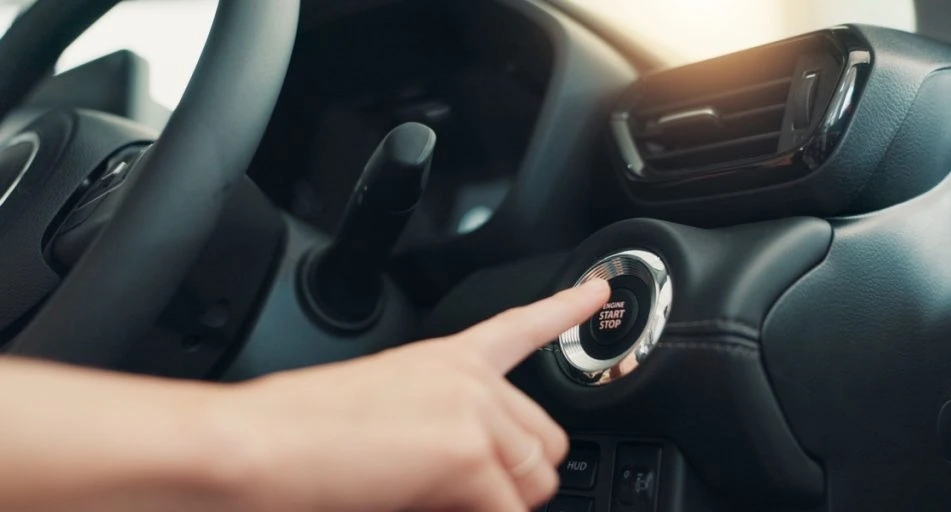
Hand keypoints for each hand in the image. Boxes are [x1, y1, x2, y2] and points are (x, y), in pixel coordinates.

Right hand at [211, 279, 609, 511]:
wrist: (254, 445)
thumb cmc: (298, 432)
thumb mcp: (383, 414)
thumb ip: (440, 430)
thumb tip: (477, 475)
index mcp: (444, 360)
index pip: (520, 327)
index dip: (566, 308)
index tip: (596, 291)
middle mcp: (469, 380)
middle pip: (546, 442)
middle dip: (516, 482)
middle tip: (462, 498)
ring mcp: (472, 413)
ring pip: (536, 481)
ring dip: (498, 506)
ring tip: (432, 502)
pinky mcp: (467, 456)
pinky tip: (430, 507)